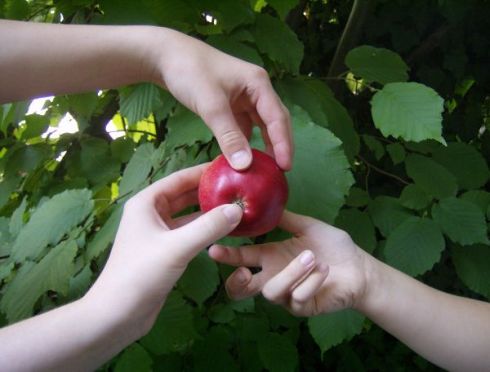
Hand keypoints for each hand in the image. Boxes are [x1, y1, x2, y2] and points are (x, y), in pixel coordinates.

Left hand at [86, 164, 242, 334]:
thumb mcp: (177, 247)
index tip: (229, 167)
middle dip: (209, 191)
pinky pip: (189, 233)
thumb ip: (209, 226)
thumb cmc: (141, 274)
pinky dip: (205, 229)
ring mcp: (158, 233)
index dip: (203, 172)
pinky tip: (225, 230)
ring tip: (236, 205)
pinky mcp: (164, 251)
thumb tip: (238, 208)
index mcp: (146, 203)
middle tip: (238, 186)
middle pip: (184, 195)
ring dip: (209, 211)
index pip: (179, 178)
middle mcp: (151, 214)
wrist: (118, 314)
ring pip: (188, 215)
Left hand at [150, 28, 292, 170]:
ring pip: (262, 126)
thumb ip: (229, 135)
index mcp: (258, 84)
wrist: (166, 57)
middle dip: (279, 146)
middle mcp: (257, 91)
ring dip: (265, 145)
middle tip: (280, 172)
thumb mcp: (211, 105)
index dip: (284, 144)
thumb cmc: (190, 72)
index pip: (278, 118)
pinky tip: (243, 159)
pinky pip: (245, 128)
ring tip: (266, 170)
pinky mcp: (232, 106)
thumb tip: (245, 165)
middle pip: (275, 122)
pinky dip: (247, 143)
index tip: (286, 167)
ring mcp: (245, 98)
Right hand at [209, 211, 368, 316]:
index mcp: (271, 256)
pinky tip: (325, 270)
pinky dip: (311, 282)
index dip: (227, 255)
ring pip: (272, 291)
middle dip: (235, 283)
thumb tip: (266, 202)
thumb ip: (287, 219)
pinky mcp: (303, 307)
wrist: (360, 268)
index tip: (213, 249)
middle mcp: (275, 276)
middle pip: (241, 289)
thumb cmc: (334, 248)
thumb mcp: (309, 227)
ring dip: (291, 272)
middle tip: (242, 272)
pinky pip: (298, 298)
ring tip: (312, 257)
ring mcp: (288, 294)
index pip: (242, 257)